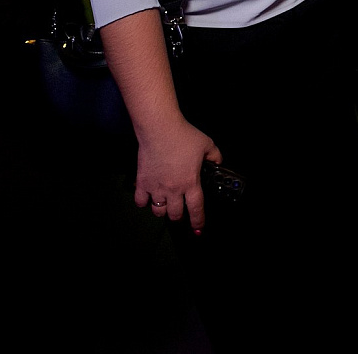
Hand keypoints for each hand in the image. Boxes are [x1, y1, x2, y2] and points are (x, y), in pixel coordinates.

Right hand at [134, 116, 220, 230]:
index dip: (198, 221)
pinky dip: (144, 203)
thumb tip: (217, 162)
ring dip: (162, 210)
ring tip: (165, 204)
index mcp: (191, 182)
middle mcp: (173, 189)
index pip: (196, 209)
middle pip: (175, 215)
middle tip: (180, 211)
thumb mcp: (207, 144)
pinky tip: (148, 197)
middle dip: (179, 216)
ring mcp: (156, 187)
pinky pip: (140, 202)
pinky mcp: (142, 182)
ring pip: (158, 211)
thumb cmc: (182, 135)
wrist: (160, 128)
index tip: (198, 228)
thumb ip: (214, 156)